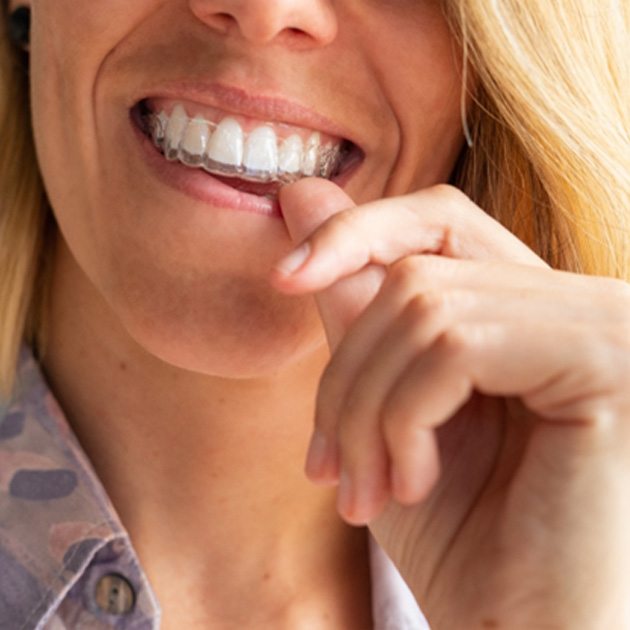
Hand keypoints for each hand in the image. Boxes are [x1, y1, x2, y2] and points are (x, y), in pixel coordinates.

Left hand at [270, 178, 629, 628]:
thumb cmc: (459, 536)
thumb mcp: (384, 406)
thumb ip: (353, 300)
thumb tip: (302, 191)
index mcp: (531, 310)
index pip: (438, 220)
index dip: (357, 231)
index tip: (285, 275)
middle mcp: (580, 302)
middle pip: (415, 273)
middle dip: (346, 372)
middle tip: (327, 464)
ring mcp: (601, 325)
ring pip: (423, 307)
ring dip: (366, 408)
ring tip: (365, 488)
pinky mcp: (604, 360)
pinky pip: (454, 344)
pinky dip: (405, 417)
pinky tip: (414, 482)